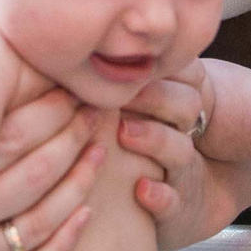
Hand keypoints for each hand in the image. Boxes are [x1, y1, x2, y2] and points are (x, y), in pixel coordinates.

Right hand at [0, 85, 105, 250]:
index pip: (11, 134)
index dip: (51, 107)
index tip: (71, 87)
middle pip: (33, 172)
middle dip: (74, 137)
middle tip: (96, 110)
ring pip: (41, 220)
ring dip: (79, 181)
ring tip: (100, 149)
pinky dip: (65, 242)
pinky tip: (85, 213)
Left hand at [117, 64, 219, 250]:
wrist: (187, 202)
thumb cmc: (140, 145)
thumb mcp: (134, 106)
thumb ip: (112, 78)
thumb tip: (63, 42)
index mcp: (174, 102)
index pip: (179, 73)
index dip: (155, 65)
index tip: (121, 54)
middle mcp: (183, 132)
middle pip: (185, 104)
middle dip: (154, 95)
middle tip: (122, 89)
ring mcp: (183, 171)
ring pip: (180, 151)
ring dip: (154, 139)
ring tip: (126, 133)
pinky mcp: (180, 208)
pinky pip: (175, 202)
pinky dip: (161, 196)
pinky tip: (142, 189)